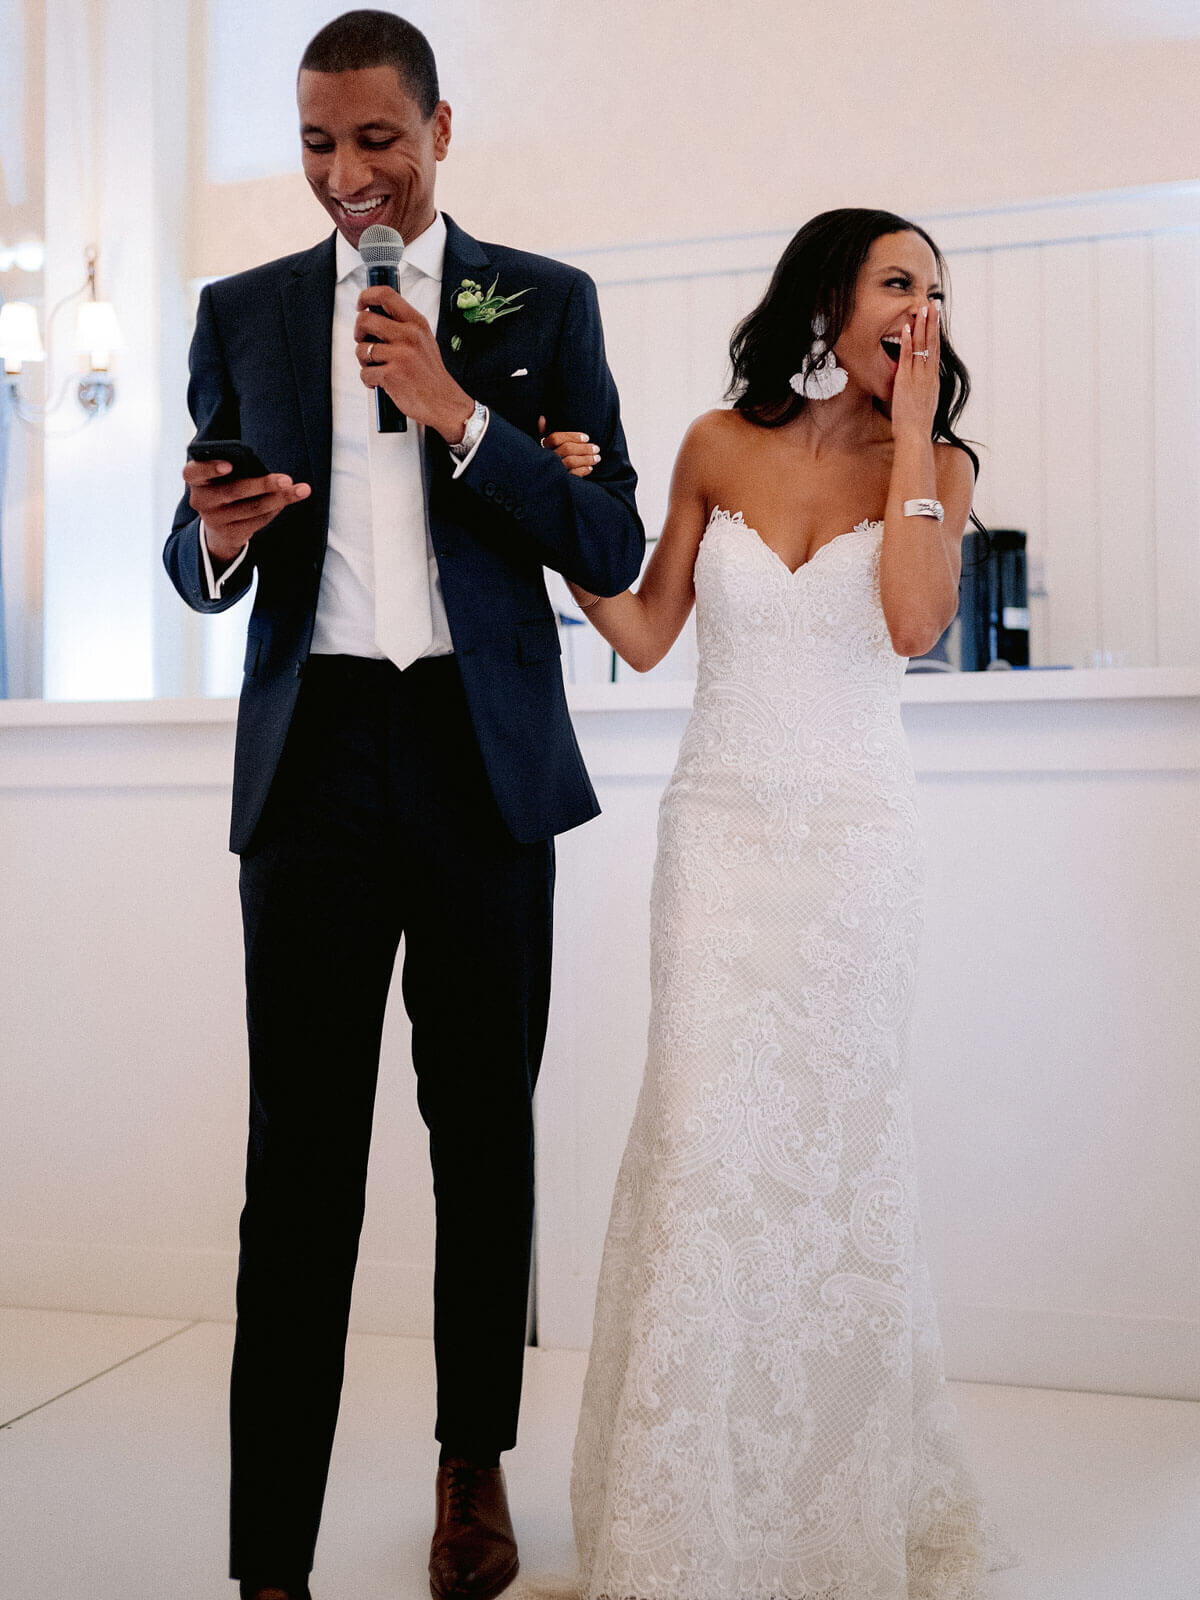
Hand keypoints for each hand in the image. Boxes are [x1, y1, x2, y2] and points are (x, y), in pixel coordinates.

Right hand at [183, 458, 310, 562]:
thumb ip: (236, 468)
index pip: (193, 472)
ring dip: (279, 498)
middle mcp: (201, 500)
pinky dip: (276, 509)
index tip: (229, 465)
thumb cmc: (224, 487)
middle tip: (286, 480)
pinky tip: (288, 500)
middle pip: (234, 491)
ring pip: (252, 507)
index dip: (210, 468)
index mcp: (195, 479)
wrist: (218, 525)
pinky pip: (258, 521)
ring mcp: (215, 520)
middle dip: (264, 485)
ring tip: (299, 490)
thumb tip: (273, 472)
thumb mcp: (221, 477)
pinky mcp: (230, 534)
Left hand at [355, 285, 472, 441]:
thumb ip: (403, 326)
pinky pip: (365, 373)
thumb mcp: (424, 341)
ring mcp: (400, 355)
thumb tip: (375, 316)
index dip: (366, 296)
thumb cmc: (431, 375)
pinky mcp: (391, 375)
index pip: (386, 295)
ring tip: (377, 368)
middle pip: (365, 320)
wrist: (444, 403)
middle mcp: (409, 335)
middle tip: (364, 342)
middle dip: (358, 333)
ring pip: (361, 349)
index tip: (361, 305)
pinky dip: (369, 380)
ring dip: (364, 361)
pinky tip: (381, 382)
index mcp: (416, 323)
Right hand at [538, 415, 600, 476]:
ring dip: (587, 459)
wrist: (538, 480)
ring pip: (571, 462)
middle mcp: (547, 457)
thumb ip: (542, 431)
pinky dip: (582, 471)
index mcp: (543, 446)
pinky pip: (572, 475)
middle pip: (567, 449)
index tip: (587, 437)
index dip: (573, 436)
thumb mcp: (538, 444)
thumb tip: (542, 418)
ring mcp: (553, 469)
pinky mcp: (559, 481)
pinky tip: (590, 468)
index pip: (556, 438)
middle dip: (584, 448)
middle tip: (597, 448)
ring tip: (597, 457)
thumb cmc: (542, 458)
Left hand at [890, 302, 939, 440]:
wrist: (915, 435)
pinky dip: (906, 342)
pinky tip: (906, 328)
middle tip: (933, 304)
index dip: (936, 333)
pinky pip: (906, 357)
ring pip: (921, 346)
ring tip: (922, 309)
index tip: (936, 318)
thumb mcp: (925, 402)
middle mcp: (928, 375)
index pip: (935, 350)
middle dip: (932, 322)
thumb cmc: (918, 424)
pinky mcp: (906, 381)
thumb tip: (921, 384)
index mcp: (933, 379)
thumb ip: (923, 389)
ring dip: (921, 326)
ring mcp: (918, 377)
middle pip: (932, 343)